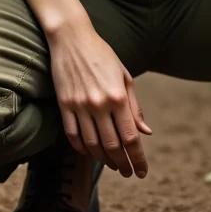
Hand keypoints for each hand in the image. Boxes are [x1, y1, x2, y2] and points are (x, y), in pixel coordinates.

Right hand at [47, 19, 151, 177]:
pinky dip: (82, 149)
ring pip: (92, 145)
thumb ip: (134, 107)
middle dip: (122, 164)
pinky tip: (90, 152)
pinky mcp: (64, 105)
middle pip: (112, 146)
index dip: (137, 158)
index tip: (141, 172)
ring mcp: (80, 106)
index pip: (130, 137)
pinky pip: (73, 136)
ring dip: (104, 159)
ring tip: (112, 164)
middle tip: (127, 172)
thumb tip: (145, 132)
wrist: (72, 38)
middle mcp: (99, 104)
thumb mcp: (124, 77)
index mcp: (118, 96)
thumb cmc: (103, 55)